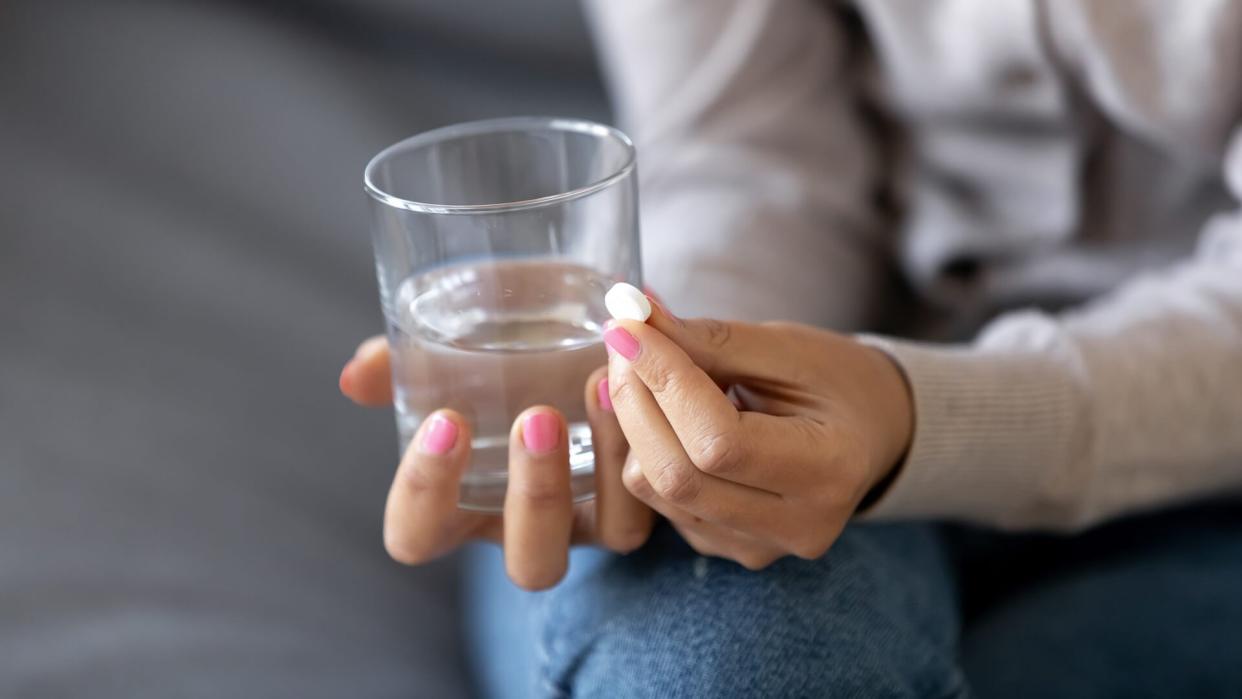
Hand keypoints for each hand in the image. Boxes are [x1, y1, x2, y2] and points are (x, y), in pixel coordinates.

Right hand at [340, 338, 653, 589]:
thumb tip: (357, 375)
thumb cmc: (501, 342)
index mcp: (461, 502)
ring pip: (611, 537)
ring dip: (606, 466)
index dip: (425, 494)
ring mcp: (598, 517)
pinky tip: (639, 381)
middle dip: (536, 494)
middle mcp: (530, 524)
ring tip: (599, 384)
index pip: (420, 534)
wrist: (582, 323)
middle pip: (531, 562)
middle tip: (537, 417)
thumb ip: (403, 363)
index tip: (444, 423)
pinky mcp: (649, 493)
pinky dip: (648, 445)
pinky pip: (657, 497)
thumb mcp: (450, 344)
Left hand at [601, 301, 912, 569]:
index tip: (628, 327)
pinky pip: (658, 502)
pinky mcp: (727, 547)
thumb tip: (632, 320)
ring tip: (645, 369)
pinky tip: (665, 412)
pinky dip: (646, 448)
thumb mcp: (785, 348)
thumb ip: (709, 339)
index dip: (664, 381)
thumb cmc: (834, 381)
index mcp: (830, 470)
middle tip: (623, 341)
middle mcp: (797, 525)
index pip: (720, 440)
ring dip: (632, 422)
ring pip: (656, 491)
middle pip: (677, 475)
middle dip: (635, 399)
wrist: (868, 433)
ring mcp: (759, 546)